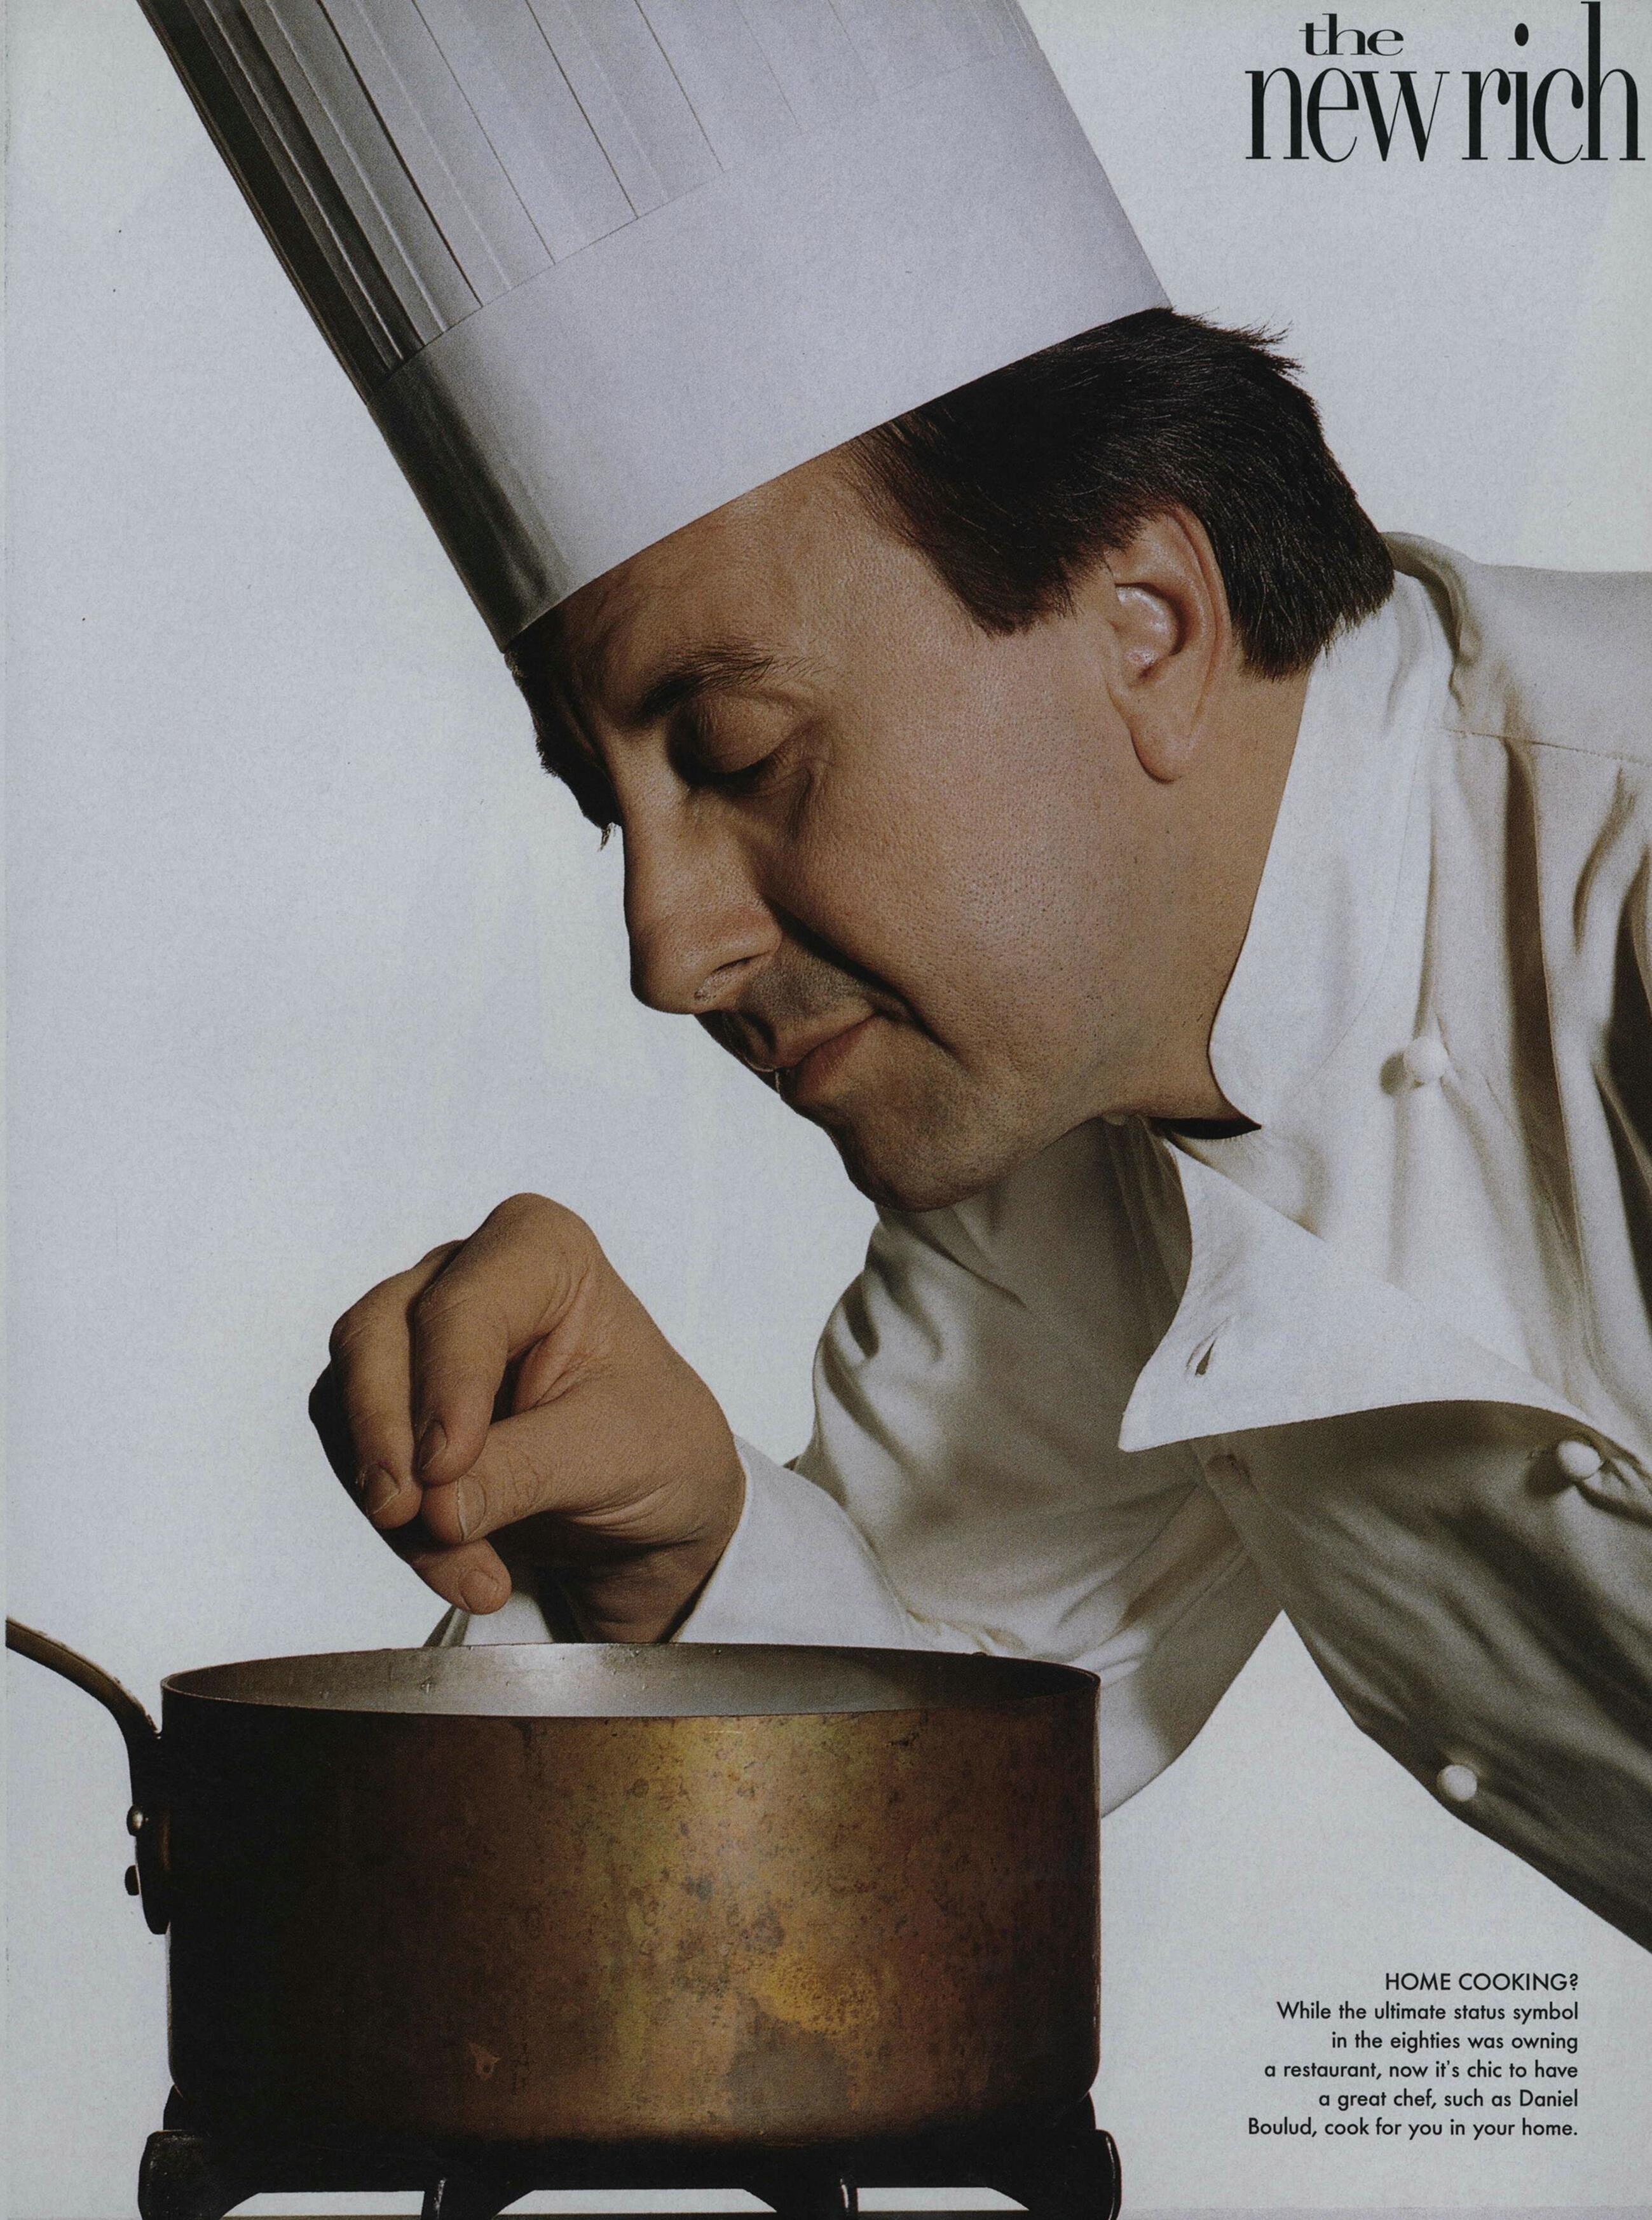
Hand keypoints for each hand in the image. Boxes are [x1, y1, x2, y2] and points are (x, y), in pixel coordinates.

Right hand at [309, 1195, 744, 1640]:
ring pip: (350, 1403)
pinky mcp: (394, 1409)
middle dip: (385, 1434)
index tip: (445, 1466)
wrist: (655, 1502)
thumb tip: (436, 1508)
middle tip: (406, 1515)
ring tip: (469, 1572)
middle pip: (378, 1336)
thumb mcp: (613, 1454)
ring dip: (396, 1499)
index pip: (461, 1304)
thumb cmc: (656, 1443)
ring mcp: (419, 1341)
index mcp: (540, 1251)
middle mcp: (466, 1278)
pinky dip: (400, 1528)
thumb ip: (522, 1471)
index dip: (445, 1386)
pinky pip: (359, 1460)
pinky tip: (461, 1570)